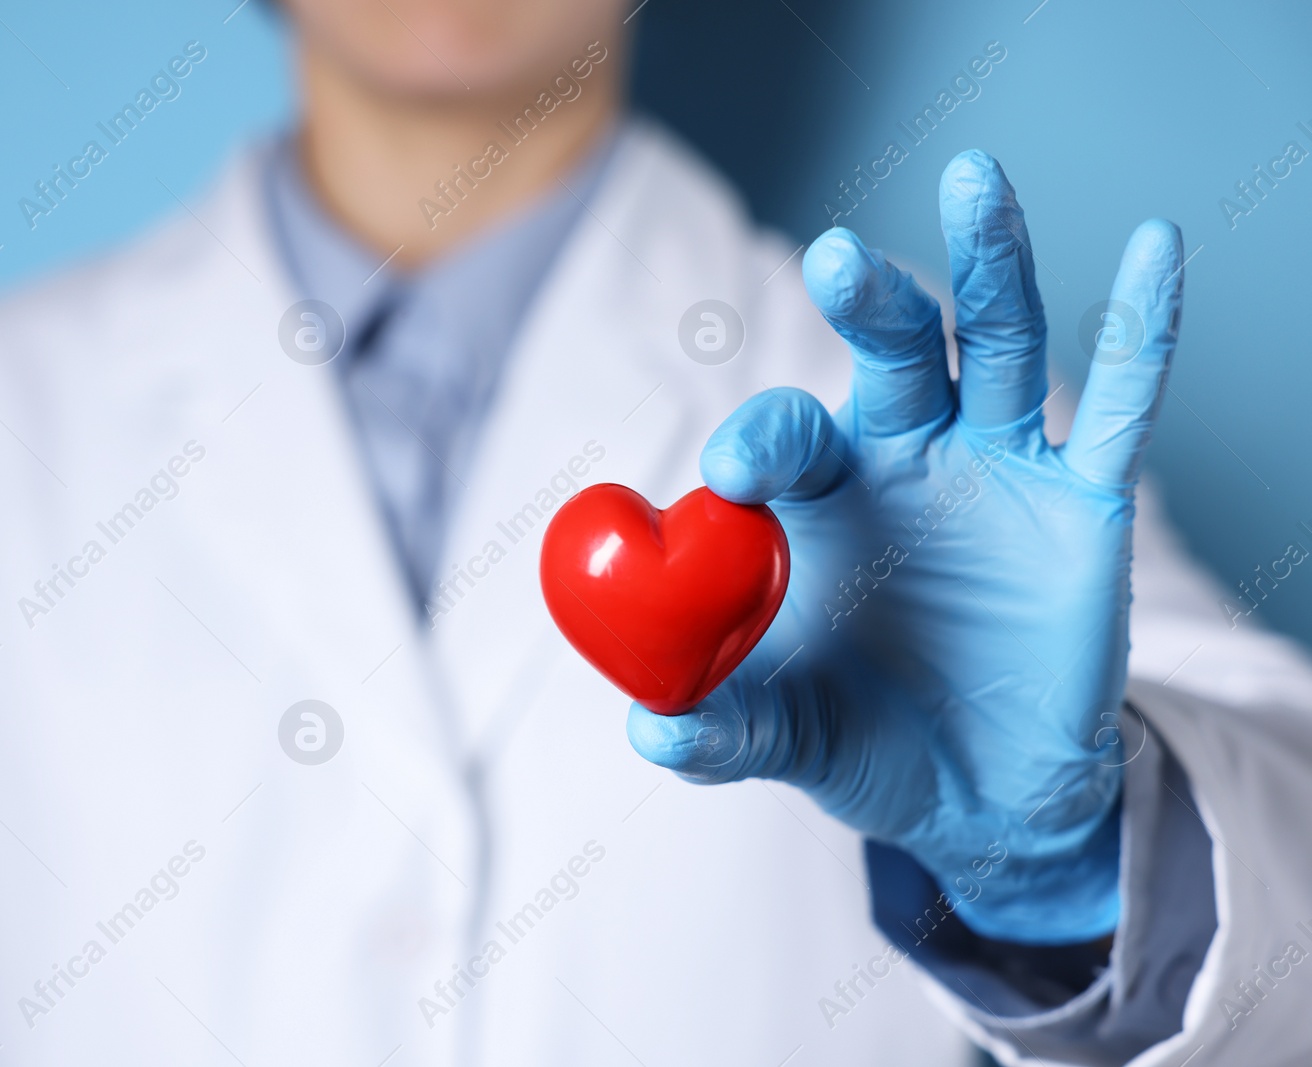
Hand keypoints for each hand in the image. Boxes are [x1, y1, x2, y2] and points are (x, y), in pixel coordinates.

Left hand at [627, 150, 1182, 942]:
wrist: (977, 797)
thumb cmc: (860, 738)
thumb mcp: (780, 737)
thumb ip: (720, 729)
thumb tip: (646, 731)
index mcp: (819, 497)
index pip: (785, 437)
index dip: (760, 442)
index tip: (731, 472)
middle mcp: (907, 460)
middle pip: (889, 353)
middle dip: (866, 301)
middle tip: (833, 257)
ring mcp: (998, 471)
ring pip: (998, 344)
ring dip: (990, 264)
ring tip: (974, 180)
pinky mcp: (1083, 507)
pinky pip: (1123, 409)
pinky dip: (1143, 330)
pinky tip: (1154, 248)